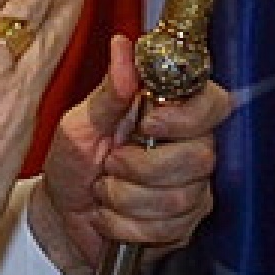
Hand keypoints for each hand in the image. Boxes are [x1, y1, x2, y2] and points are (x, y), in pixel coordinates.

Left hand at [30, 35, 232, 274]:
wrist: (60, 216)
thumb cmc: (72, 162)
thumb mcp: (82, 122)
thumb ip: (109, 91)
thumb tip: (123, 46)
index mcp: (169, 111)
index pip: (214, 103)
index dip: (186, 117)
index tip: (148, 124)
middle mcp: (189, 145)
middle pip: (200, 156)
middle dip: (143, 167)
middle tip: (111, 163)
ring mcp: (192, 187)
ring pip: (182, 197)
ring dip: (128, 198)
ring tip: (105, 189)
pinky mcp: (184, 224)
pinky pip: (169, 228)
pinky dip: (127, 224)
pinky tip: (111, 214)